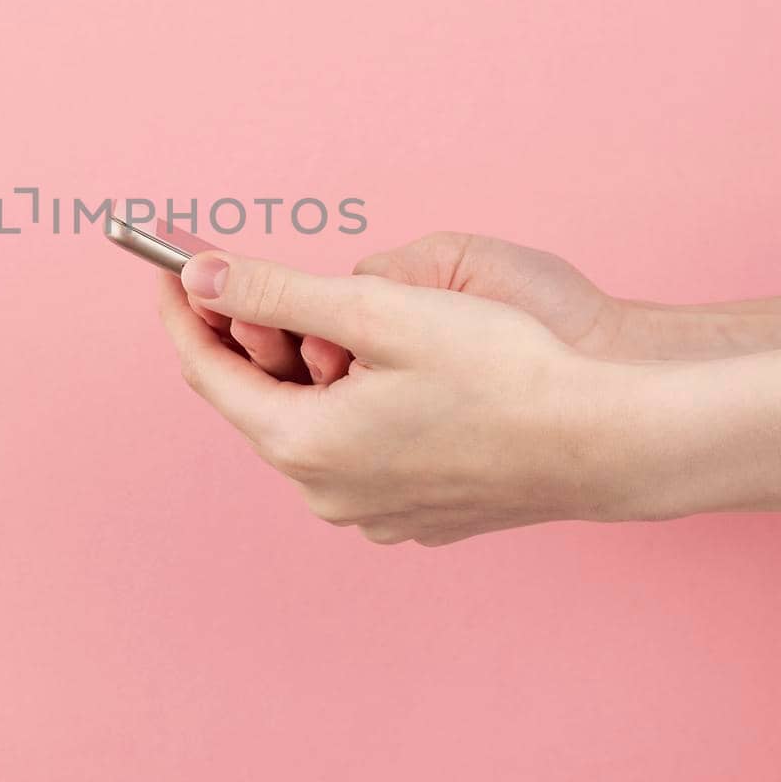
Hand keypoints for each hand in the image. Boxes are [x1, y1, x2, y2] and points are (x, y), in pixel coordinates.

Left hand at [158, 251, 635, 546]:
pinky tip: (384, 371)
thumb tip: (199, 277)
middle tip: (242, 278)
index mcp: (304, 445)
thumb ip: (278, 292)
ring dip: (305, 372)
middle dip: (248, 337)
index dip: (184, 313)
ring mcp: (372, 512)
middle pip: (259, 401)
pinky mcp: (417, 513)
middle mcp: (326, 493)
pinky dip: (349, 406)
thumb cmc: (505, 369)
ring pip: (309, 425)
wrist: (610, 440)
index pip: (210, 372)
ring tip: (329, 320)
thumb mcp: (377, 313)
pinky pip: (356, 451)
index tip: (170, 268)